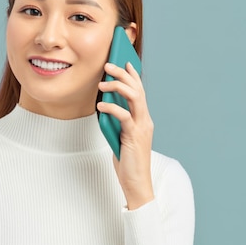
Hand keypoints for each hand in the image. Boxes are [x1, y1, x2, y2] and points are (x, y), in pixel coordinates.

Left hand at [97, 62, 154, 209]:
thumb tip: (105, 105)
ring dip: (118, 86)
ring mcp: (141, 127)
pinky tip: (100, 105)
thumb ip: (117, 121)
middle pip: (137, 89)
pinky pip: (124, 116)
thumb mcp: (121, 136)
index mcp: (143, 119)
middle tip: (108, 65)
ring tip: (102, 82)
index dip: (133, 75)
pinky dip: (112, 108)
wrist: (137, 183)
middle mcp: (145, 120)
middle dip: (123, 74)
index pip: (140, 91)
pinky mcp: (134, 136)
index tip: (126, 62)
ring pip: (134, 98)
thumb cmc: (127, 161)